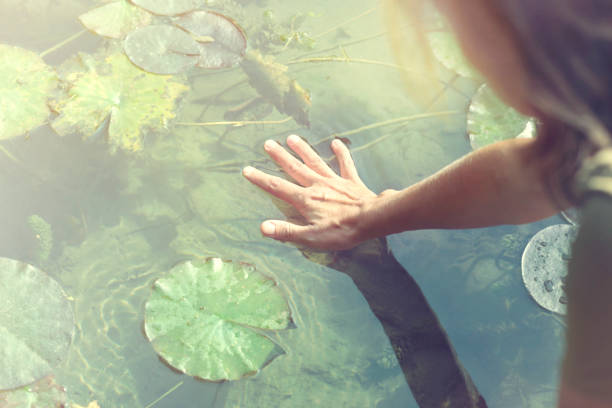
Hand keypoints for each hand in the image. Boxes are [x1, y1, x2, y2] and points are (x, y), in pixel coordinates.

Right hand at [242, 134, 378, 249]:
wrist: (372, 219)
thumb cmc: (342, 231)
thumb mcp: (311, 237)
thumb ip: (287, 231)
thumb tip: (263, 227)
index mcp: (305, 200)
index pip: (277, 187)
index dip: (260, 179)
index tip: (247, 169)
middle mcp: (316, 185)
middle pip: (294, 168)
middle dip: (280, 156)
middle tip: (268, 143)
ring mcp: (334, 181)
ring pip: (315, 162)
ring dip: (303, 150)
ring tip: (292, 137)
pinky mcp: (351, 181)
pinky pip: (345, 164)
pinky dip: (340, 153)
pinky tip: (336, 142)